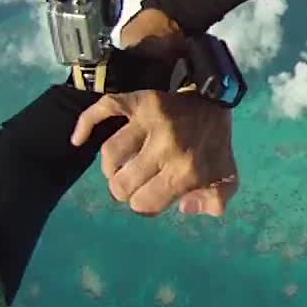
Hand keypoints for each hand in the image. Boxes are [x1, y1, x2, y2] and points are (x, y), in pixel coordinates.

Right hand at [70, 90, 238, 216]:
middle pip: (121, 184)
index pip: (143, 204)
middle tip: (134, 181)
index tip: (150, 194)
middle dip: (124, 188)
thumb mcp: (227, 179)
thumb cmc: (215, 144)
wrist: (217, 99)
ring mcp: (152, 122)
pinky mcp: (140, 101)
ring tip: (121, 165)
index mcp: (188, 170)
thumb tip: (182, 207)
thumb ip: (214, 203)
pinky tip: (79, 139)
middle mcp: (168, 147)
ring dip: (110, 165)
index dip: (143, 203)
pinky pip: (104, 110)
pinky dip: (86, 124)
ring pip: (109, 153)